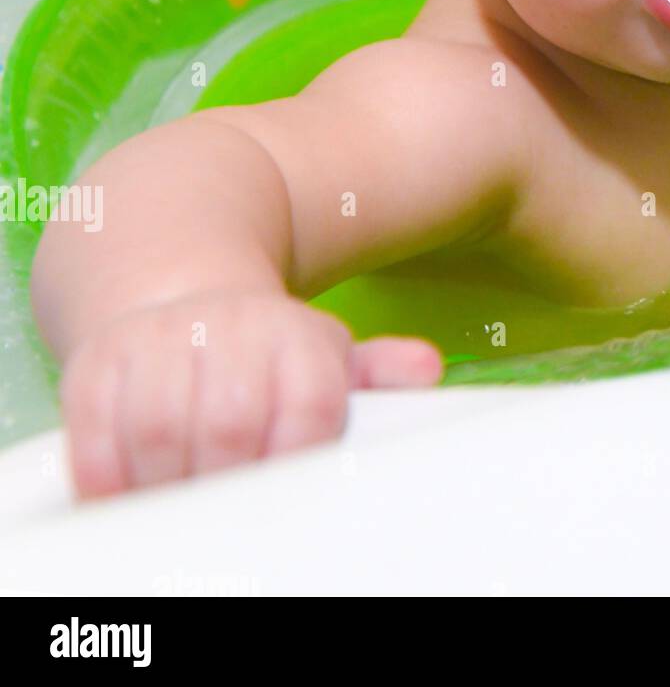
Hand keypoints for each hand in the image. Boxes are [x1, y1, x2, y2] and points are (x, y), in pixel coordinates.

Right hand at [59, 289, 442, 499]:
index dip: (299, 457)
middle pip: (231, 423)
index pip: (311, 403)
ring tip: (184, 509)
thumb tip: (425, 370)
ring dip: (170, 488)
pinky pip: (94, 435)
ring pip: (160, 431)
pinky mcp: (96, 364)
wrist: (184, 300)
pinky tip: (132, 498)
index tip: (289, 493)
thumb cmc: (269, 356)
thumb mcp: (327, 358)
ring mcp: (158, 341)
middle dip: (231, 481)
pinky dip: (109, 480)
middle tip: (231, 519)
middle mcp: (230, 328)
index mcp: (299, 336)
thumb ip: (378, 375)